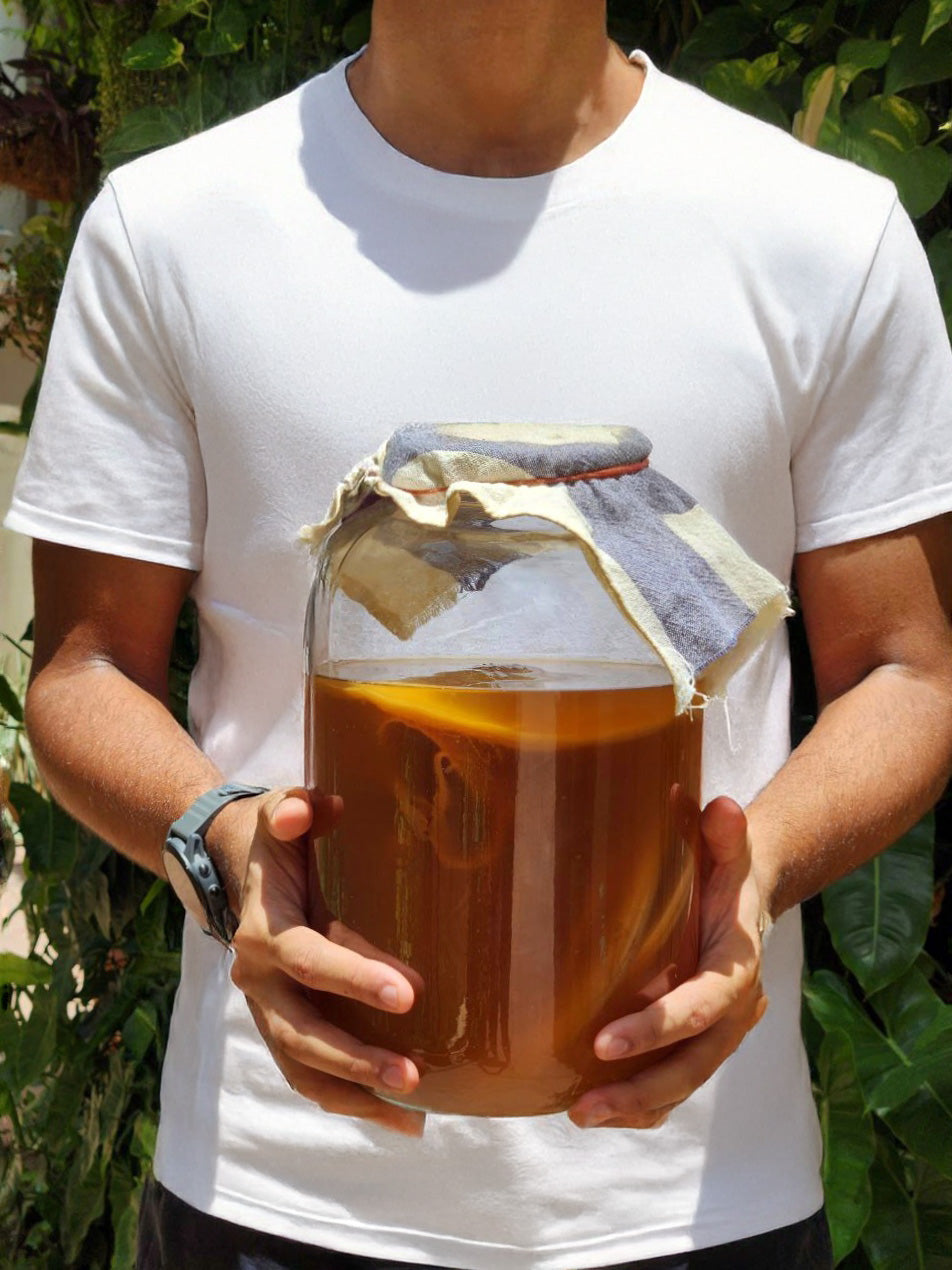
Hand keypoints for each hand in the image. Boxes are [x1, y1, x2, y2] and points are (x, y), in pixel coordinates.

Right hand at [226, 788, 425, 1136]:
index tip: (410, 991)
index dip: (355, 976)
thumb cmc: (272, 837)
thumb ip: (294, 808)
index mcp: (264, 931)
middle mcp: (258, 980)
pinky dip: (351, 1102)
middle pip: (303, 1032)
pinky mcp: (282, 1026)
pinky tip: (403, 1119)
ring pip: (303, 1068)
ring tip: (414, 1115)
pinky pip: (310, 1076)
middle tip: (412, 1074)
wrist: (229, 865)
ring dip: (355, 1094)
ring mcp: (267, 1010)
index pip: (310, 960)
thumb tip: (311, 810)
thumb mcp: (279, 810)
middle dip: (356, 1057)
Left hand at [567, 796, 768, 1129]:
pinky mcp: (699, 1042)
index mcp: (737, 966)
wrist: (751, 892)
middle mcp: (734, 1010)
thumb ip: (724, 834)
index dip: (657, 1028)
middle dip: (640, 1089)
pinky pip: (675, 1085)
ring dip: (635, 1107)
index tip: (605, 1042)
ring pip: (682, 1084)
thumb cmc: (727, 868)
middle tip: (584, 1103)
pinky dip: (642, 1104)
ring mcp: (718, 1033)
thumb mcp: (729, 847)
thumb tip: (722, 807)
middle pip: (693, 1065)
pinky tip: (596, 1107)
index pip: (701, 1006)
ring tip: (579, 1114)